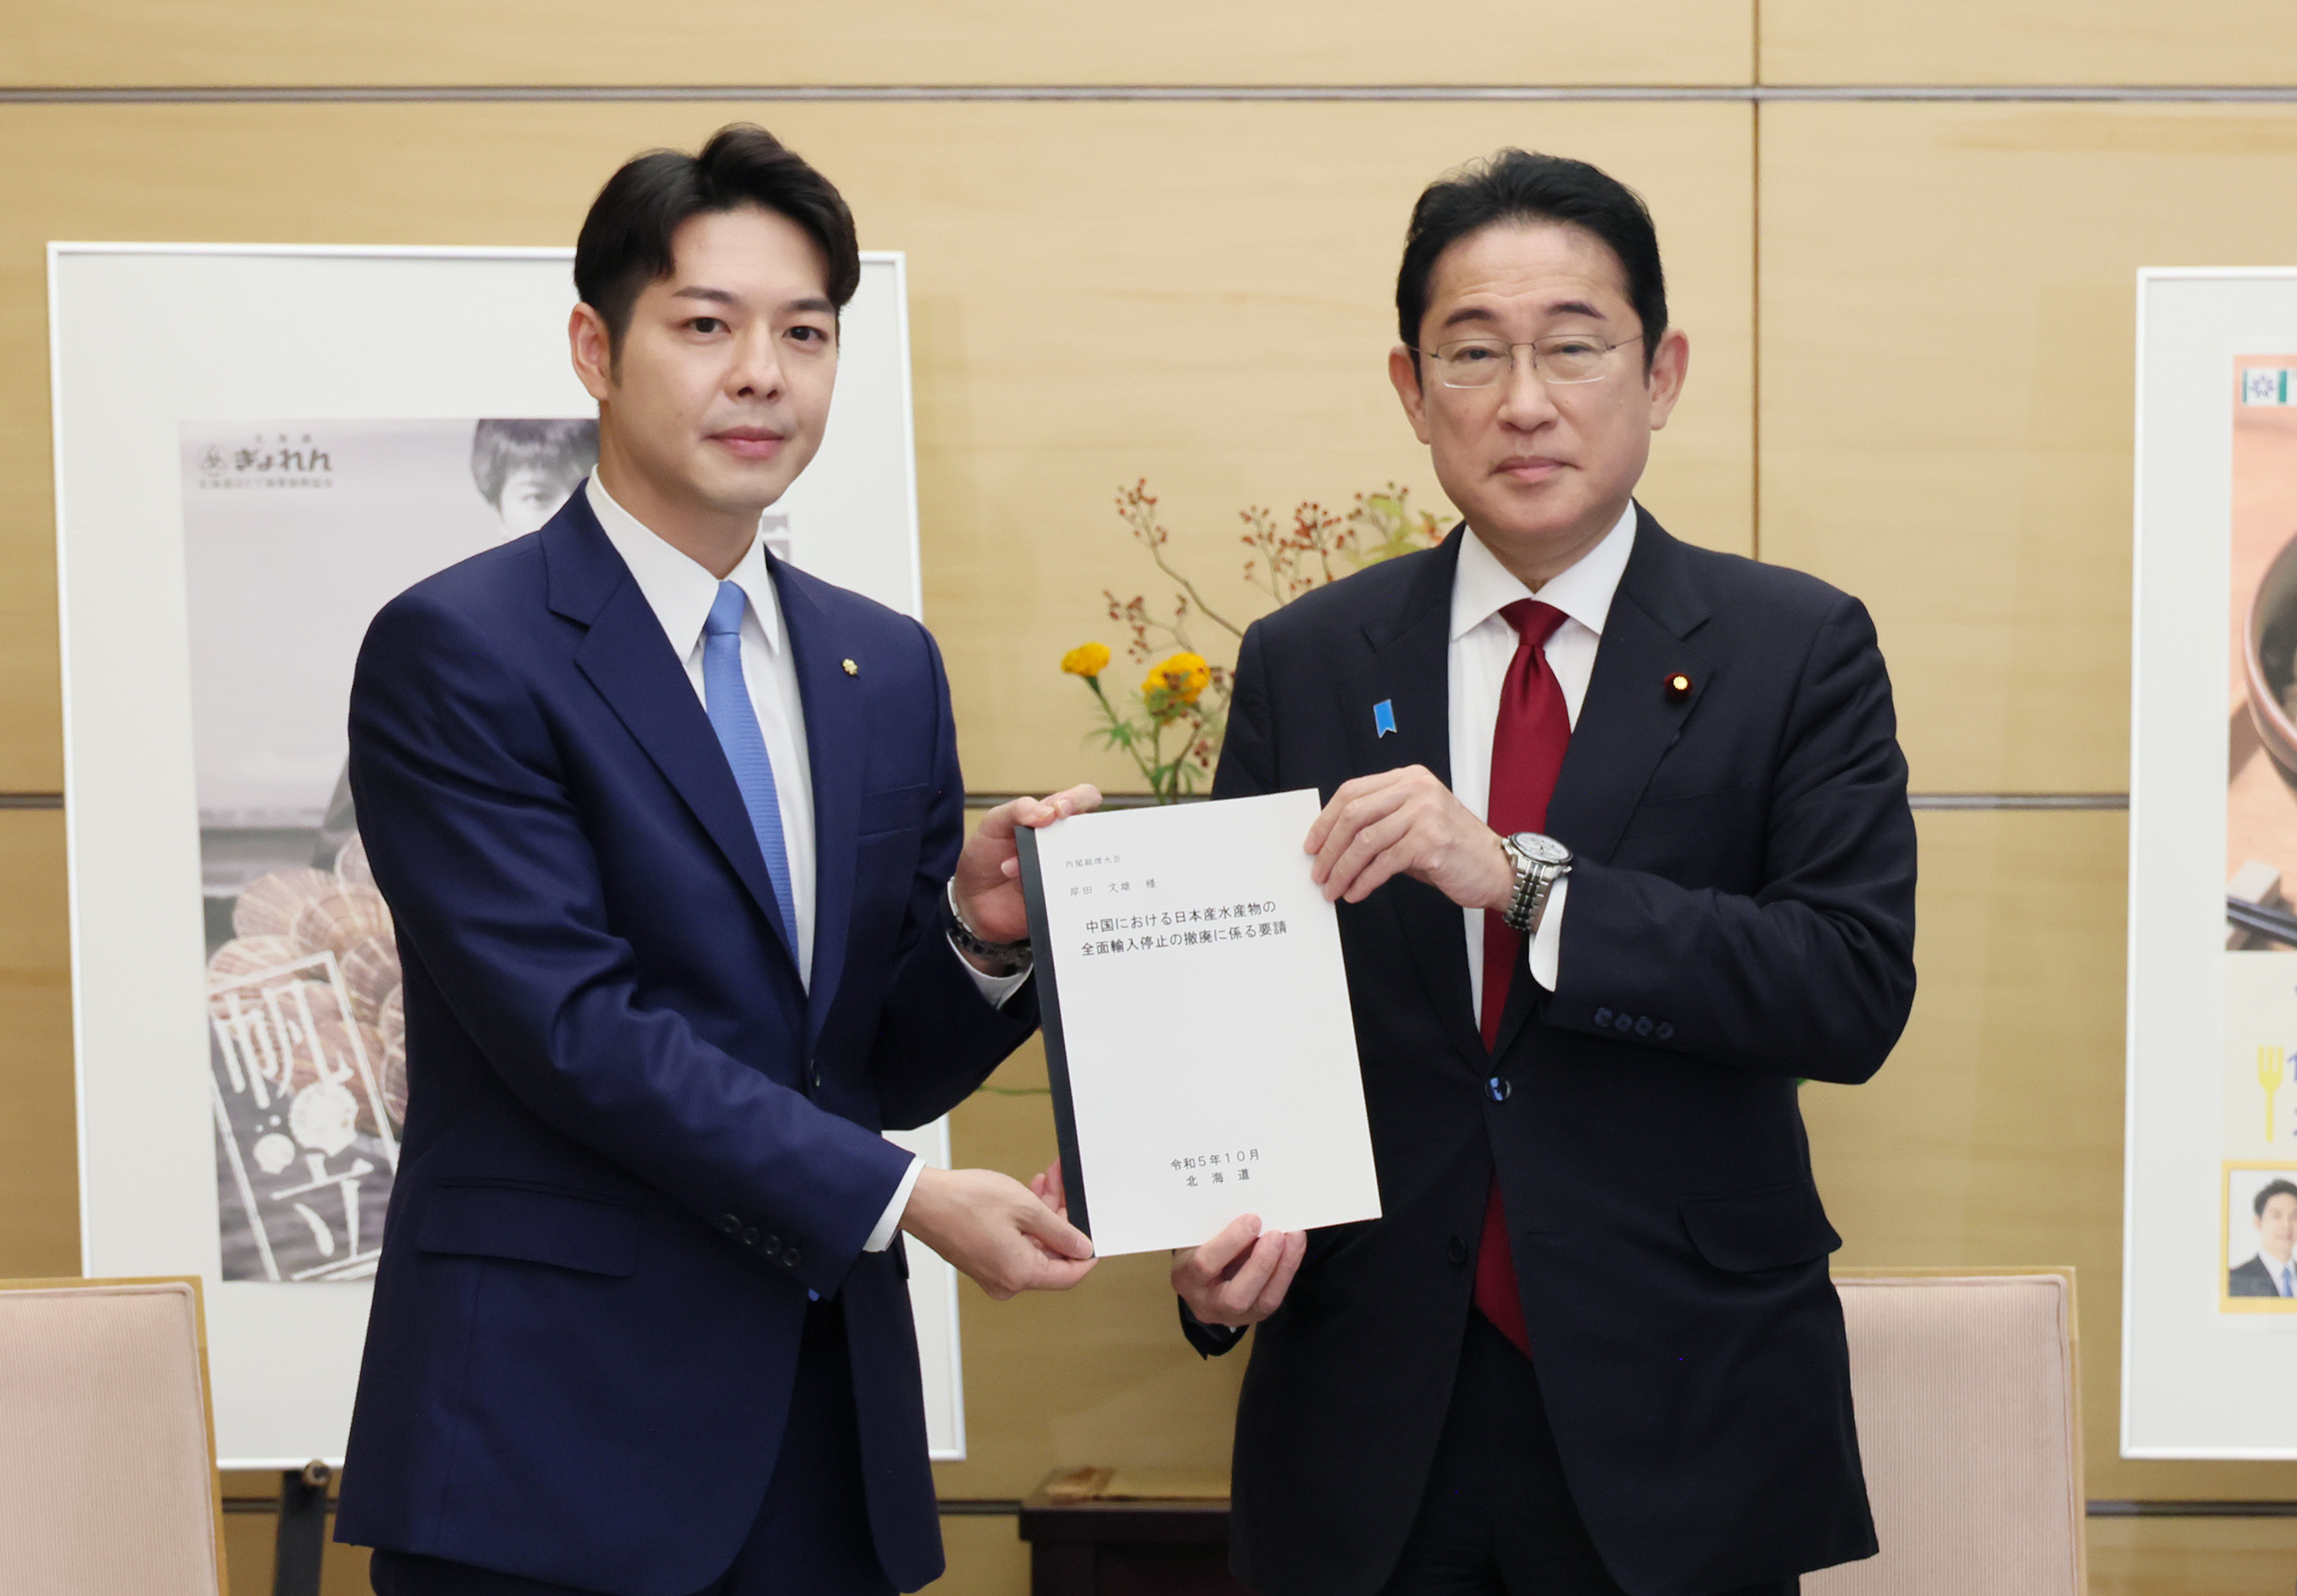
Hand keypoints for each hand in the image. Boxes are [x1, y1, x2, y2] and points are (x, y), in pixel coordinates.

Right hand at [900, 1164, 1095, 1300]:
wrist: (921, 1200)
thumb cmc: (965, 1202)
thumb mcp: (1024, 1207)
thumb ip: (1060, 1230)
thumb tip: (1083, 1249)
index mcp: (1020, 1274)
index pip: (1069, 1275)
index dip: (1086, 1254)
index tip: (1095, 1231)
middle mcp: (1007, 1282)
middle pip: (1051, 1256)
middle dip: (1062, 1220)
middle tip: (1064, 1186)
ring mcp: (993, 1273)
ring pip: (1034, 1246)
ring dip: (1044, 1215)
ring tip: (1047, 1181)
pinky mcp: (983, 1261)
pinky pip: (1016, 1245)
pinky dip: (1026, 1222)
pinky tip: (1030, 1194)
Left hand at [953, 784, 1102, 952]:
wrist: (972, 899)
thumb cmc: (985, 854)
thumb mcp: (994, 823)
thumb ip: (1018, 810)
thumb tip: (1050, 813)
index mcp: (1053, 818)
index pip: (1082, 799)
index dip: (1080, 800)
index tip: (1061, 811)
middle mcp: (1065, 843)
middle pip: (1095, 833)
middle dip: (1081, 835)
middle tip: (1053, 844)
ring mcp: (1065, 871)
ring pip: (1086, 864)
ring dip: (1055, 865)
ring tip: (1013, 871)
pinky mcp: (1062, 897)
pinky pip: (1074, 894)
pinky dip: (1054, 891)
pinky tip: (1023, 890)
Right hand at [1171, 1214, 1305, 1328]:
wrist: (1199, 1275)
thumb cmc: (1199, 1245)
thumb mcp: (1199, 1235)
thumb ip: (1220, 1228)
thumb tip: (1255, 1217)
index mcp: (1184, 1278)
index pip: (1205, 1265)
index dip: (1231, 1242)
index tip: (1252, 1219)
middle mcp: (1205, 1305)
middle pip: (1236, 1297)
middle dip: (1261, 1264)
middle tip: (1277, 1234)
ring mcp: (1231, 1316)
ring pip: (1263, 1302)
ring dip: (1283, 1267)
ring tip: (1294, 1237)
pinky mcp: (1254, 1316)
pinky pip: (1274, 1297)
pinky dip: (1287, 1270)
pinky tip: (1294, 1248)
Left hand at [1304, 766, 1512, 911]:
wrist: (1497, 868)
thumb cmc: (1452, 850)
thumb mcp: (1414, 824)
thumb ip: (1379, 822)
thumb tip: (1332, 844)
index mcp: (1409, 778)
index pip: (1352, 791)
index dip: (1325, 820)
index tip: (1311, 845)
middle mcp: (1417, 789)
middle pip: (1354, 814)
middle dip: (1329, 848)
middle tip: (1317, 873)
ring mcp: (1425, 813)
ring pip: (1365, 841)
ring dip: (1342, 870)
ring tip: (1332, 889)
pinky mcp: (1431, 842)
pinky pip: (1384, 863)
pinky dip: (1364, 881)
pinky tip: (1355, 893)